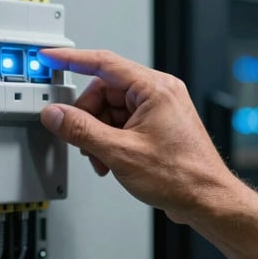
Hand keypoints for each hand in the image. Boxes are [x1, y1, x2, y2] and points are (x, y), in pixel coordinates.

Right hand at [39, 48, 244, 223]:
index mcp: (154, 88)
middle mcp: (158, 93)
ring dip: (97, 133)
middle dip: (87, 117)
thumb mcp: (120, 152)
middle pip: (103, 91)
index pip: (103, 62)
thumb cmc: (182, 176)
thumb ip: (81, 130)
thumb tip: (56, 114)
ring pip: (110, 109)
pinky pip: (121, 122)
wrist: (207, 201)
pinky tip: (110, 160)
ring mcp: (158, 109)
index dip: (71, 60)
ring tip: (101, 158)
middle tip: (81, 139)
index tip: (50, 57)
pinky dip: (109, 140)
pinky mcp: (156, 125)